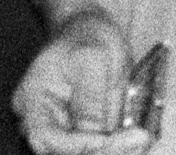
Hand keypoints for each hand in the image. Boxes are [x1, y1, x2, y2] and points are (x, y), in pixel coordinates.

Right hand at [10, 10, 149, 154]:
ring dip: (117, 150)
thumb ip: (91, 99)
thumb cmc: (87, 37)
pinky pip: (103, 148)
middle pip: (68, 152)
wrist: (94, 33)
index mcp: (33, 101)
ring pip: (89, 152)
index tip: (106, 139)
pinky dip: (122, 146)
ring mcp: (66, 130)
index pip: (45, 137)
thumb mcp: (92, 58)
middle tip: (138, 138)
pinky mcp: (88, 134)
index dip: (76, 145)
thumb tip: (97, 136)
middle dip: (103, 150)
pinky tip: (140, 137)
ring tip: (142, 137)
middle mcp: (46, 122)